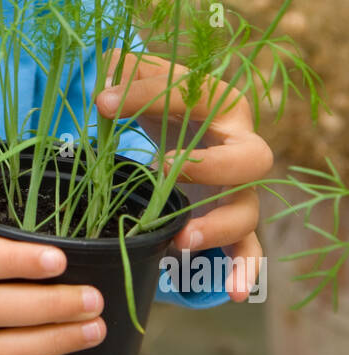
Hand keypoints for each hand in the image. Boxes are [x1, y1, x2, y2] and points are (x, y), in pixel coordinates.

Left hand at [95, 49, 273, 300]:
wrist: (187, 137)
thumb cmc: (168, 109)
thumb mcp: (149, 84)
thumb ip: (129, 72)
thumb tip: (107, 64)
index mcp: (222, 103)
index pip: (194, 96)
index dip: (147, 95)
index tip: (103, 103)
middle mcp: (242, 146)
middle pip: (252, 158)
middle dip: (212, 166)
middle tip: (166, 167)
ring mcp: (241, 189)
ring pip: (248, 210)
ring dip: (218, 226)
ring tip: (181, 239)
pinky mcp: (235, 223)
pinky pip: (249, 251)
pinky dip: (243, 270)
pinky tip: (230, 291)